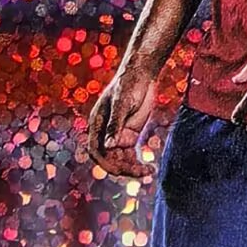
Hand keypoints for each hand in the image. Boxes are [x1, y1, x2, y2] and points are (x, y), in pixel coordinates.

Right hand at [86, 61, 157, 175]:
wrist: (142, 74)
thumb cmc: (128, 84)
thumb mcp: (122, 104)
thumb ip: (115, 125)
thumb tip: (108, 146)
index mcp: (97, 124)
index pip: (96, 150)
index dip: (105, 163)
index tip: (119, 170)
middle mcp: (105, 133)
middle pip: (109, 158)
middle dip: (123, 168)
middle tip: (140, 173)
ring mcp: (118, 135)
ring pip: (121, 159)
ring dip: (132, 169)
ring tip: (149, 171)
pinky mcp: (131, 136)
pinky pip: (132, 155)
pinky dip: (139, 163)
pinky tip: (150, 168)